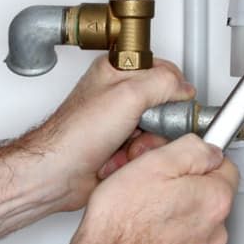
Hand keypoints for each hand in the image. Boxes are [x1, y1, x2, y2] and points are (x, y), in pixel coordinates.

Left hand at [28, 57, 195, 210]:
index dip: (172, 89)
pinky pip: (147, 150)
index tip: (171, 103)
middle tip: (143, 128)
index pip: (162, 70)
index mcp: (116, 71)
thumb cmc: (77, 133)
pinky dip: (138, 157)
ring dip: (147, 144)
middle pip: (164, 105)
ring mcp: (120, 122)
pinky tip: (121, 160)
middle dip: (158, 123)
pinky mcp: (121, 147)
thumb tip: (185, 88)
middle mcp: (118, 95)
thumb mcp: (128, 95)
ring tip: (127, 148)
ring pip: (158, 131)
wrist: (58, 173)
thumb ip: (163, 83)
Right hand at [63, 135, 238, 243]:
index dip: (198, 162)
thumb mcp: (152, 164)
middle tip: (153, 192)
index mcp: (213, 200)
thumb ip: (191, 149)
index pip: (225, 167)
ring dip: (177, 222)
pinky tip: (147, 243)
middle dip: (186, 193)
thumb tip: (209, 149)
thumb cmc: (119, 223)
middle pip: (209, 200)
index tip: (179, 167)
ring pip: (196, 230)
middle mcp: (216, 233)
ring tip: (145, 220)